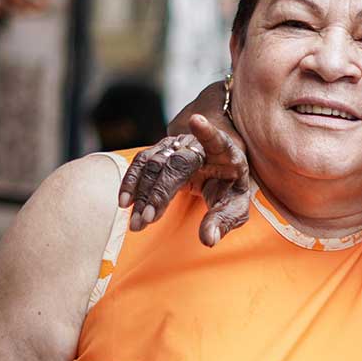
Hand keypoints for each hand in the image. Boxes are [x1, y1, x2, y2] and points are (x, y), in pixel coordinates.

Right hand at [118, 114, 251, 246]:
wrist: (218, 168)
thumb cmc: (229, 188)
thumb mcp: (235, 205)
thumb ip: (224, 221)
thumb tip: (208, 240)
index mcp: (225, 153)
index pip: (216, 139)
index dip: (207, 130)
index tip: (197, 120)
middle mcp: (197, 145)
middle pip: (176, 162)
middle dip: (160, 191)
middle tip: (147, 219)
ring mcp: (176, 146)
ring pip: (154, 163)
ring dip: (142, 192)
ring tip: (137, 221)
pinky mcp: (160, 152)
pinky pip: (141, 164)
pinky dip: (132, 182)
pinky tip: (125, 203)